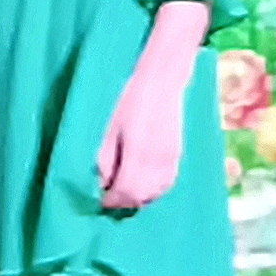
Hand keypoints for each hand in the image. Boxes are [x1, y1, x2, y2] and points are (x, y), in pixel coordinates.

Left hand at [96, 0, 212, 212]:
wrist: (163, 75)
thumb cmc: (128, 98)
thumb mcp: (106, 128)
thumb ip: (103, 160)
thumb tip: (101, 184)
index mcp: (138, 156)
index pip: (124, 194)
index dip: (108, 200)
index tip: (96, 196)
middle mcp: (159, 162)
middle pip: (142, 198)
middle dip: (123, 201)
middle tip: (106, 192)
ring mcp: (172, 157)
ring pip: (157, 192)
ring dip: (139, 196)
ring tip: (123, 186)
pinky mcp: (179, 151)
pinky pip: (168, 181)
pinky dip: (154, 187)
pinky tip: (143, 178)